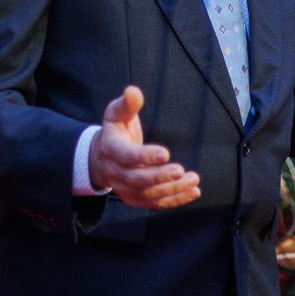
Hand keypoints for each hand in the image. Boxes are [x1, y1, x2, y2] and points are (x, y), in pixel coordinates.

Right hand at [88, 86, 200, 208]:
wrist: (101, 158)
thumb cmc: (115, 130)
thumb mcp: (116, 114)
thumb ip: (127, 104)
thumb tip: (133, 91)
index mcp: (111, 150)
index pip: (127, 156)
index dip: (145, 157)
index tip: (165, 153)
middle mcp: (117, 173)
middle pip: (138, 180)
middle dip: (160, 177)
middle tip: (181, 170)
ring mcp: (126, 189)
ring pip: (149, 195)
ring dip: (172, 189)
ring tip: (193, 180)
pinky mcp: (136, 199)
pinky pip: (156, 204)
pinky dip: (175, 200)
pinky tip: (193, 192)